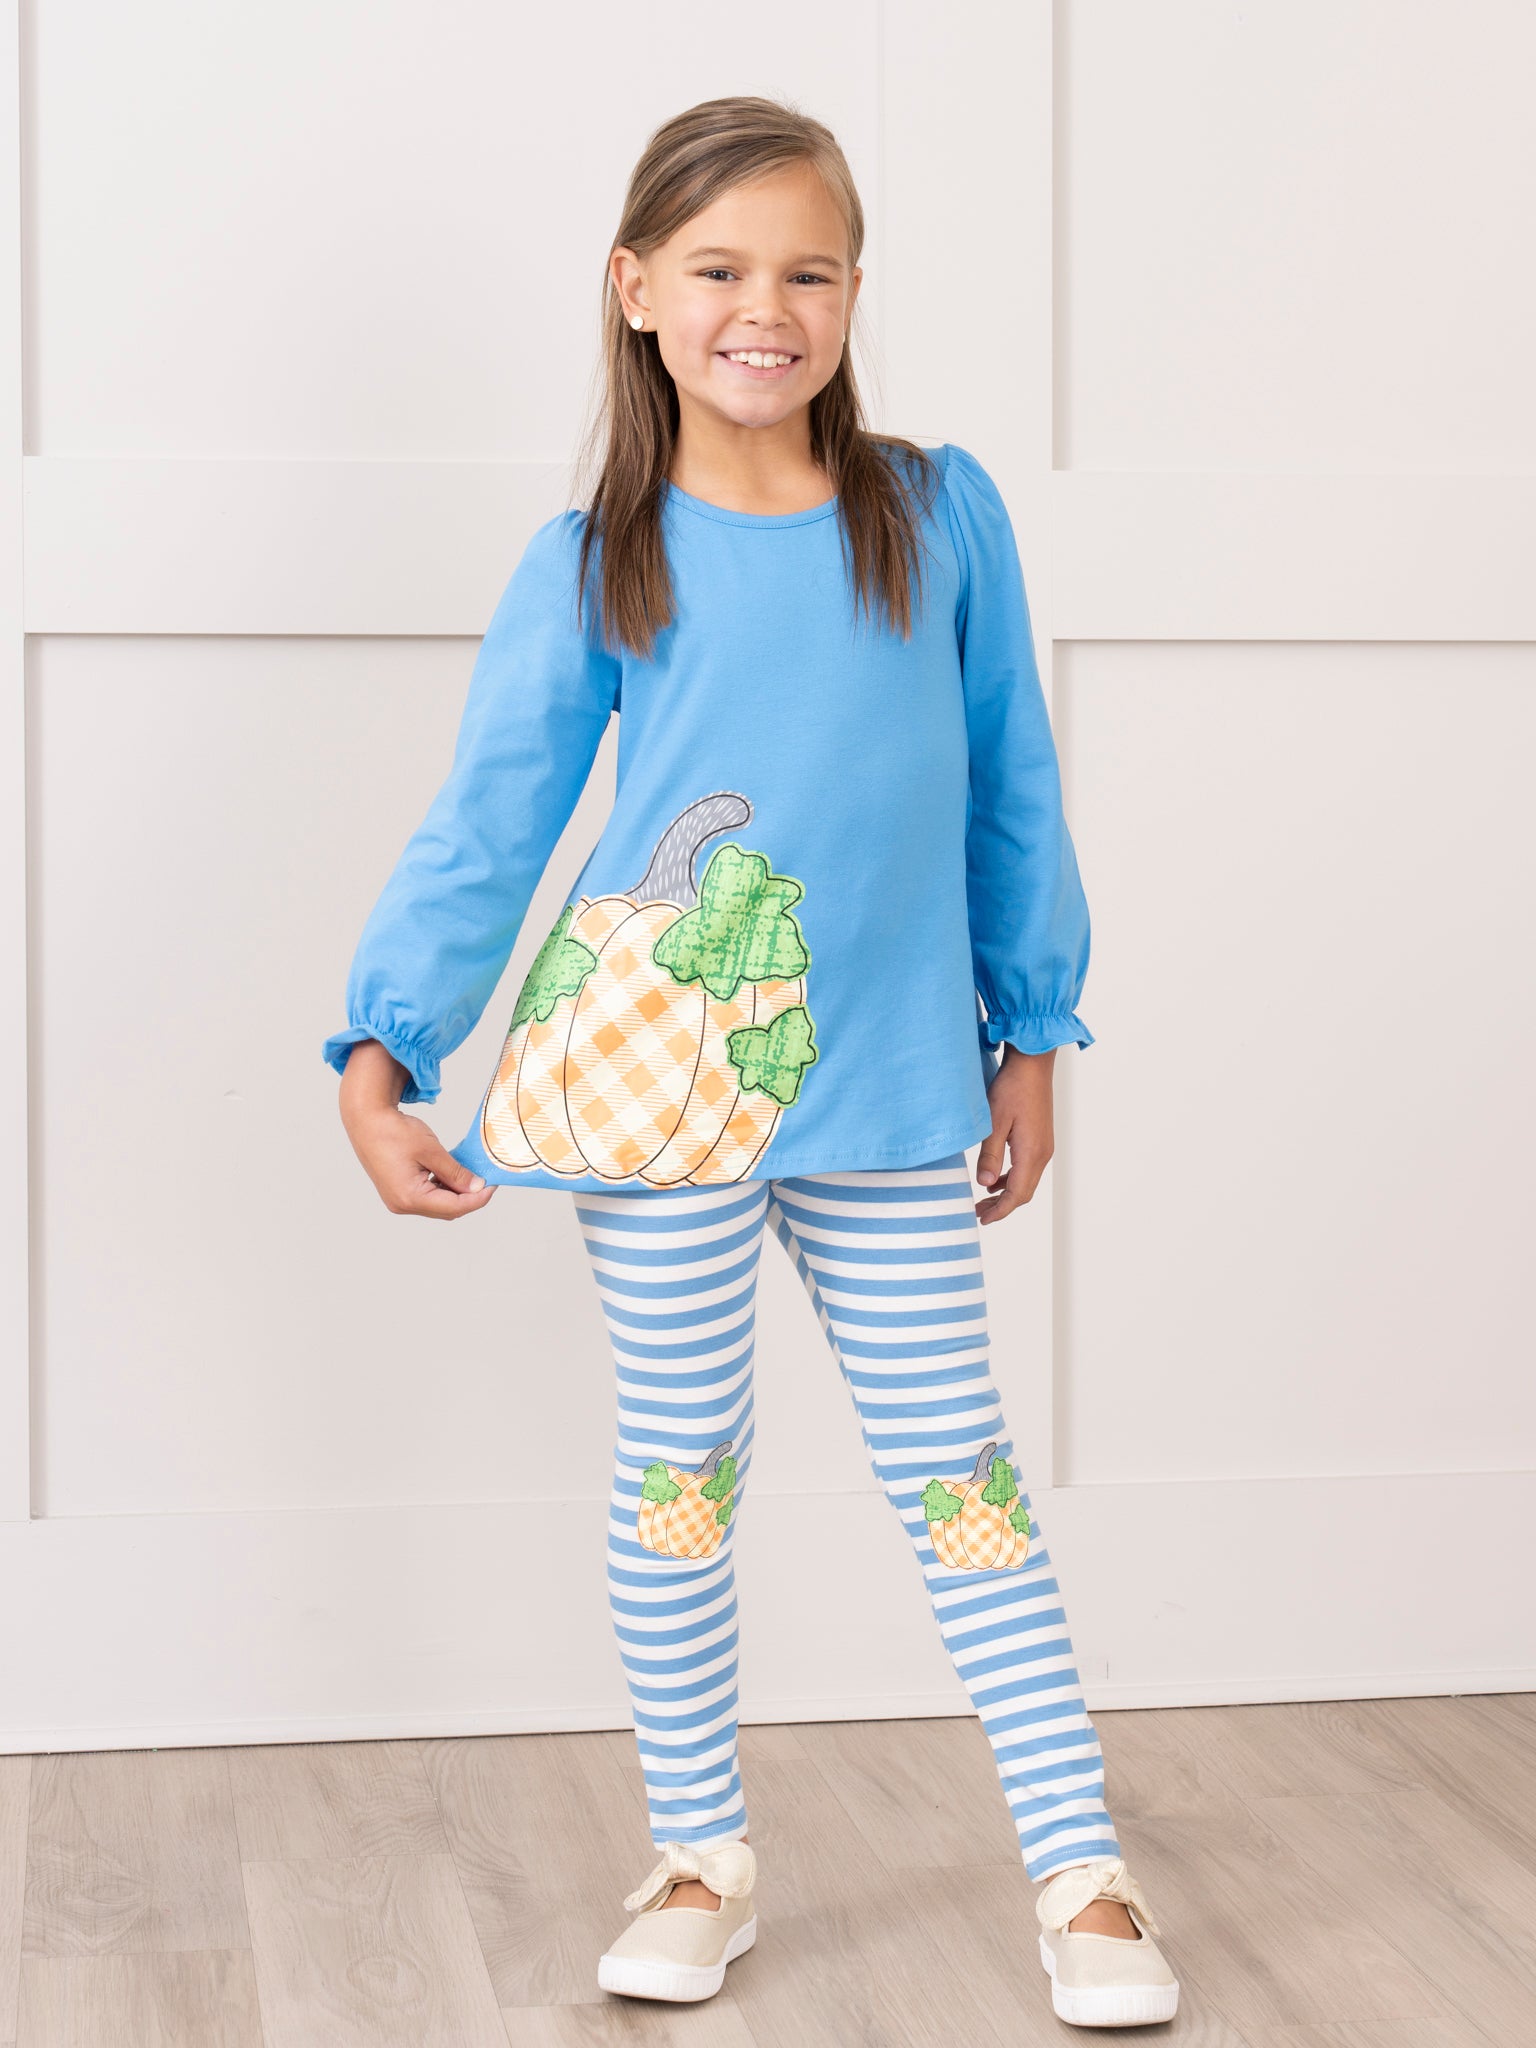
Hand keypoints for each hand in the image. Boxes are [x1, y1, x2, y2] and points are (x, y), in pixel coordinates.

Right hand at [337, 1038, 495, 1219]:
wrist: (365, 1119)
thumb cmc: (392, 1131)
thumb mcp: (430, 1150)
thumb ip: (454, 1172)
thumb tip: (476, 1187)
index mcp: (409, 1197)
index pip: (453, 1207)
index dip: (477, 1198)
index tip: (493, 1185)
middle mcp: (401, 1204)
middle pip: (446, 1209)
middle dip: (468, 1196)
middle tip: (485, 1178)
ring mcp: (398, 1200)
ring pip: (437, 1205)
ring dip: (455, 1192)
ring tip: (470, 1174)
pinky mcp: (397, 1192)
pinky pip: (426, 1197)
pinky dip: (442, 1188)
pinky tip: (450, 1173)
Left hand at [974, 1044, 1055, 1224]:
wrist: (1033, 1064)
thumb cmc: (1013, 1088)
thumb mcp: (994, 1122)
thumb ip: (990, 1155)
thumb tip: (985, 1184)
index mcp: (1032, 1153)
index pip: (1017, 1194)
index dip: (1000, 1211)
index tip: (982, 1219)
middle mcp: (1042, 1153)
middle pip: (1024, 1192)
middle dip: (1002, 1206)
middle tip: (979, 1213)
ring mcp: (1044, 1146)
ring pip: (1027, 1181)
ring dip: (1007, 1193)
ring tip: (984, 1199)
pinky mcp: (1041, 1138)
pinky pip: (1028, 1168)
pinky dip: (1012, 1178)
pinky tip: (995, 1178)